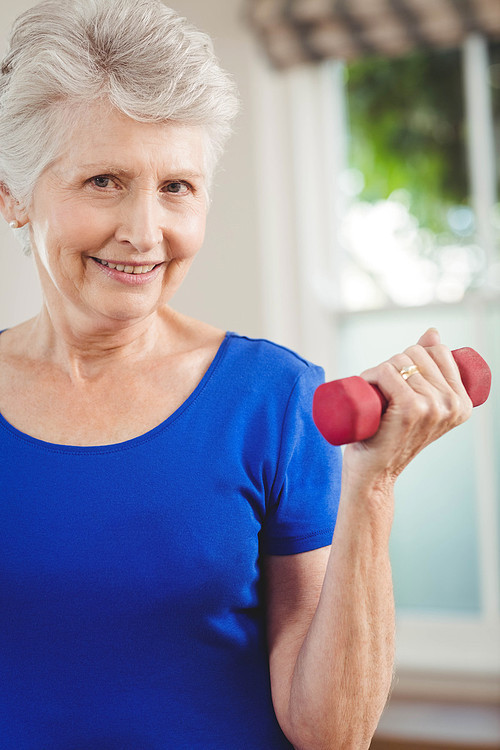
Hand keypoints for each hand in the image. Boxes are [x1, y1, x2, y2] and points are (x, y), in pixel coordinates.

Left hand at [342, 328, 472, 487]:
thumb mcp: (418, 401)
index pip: (437, 352)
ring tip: (373, 396)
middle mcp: (453, 405)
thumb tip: (433, 333)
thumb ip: (430, 367)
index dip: (412, 358)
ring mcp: (433, 407)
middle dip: (393, 364)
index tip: (400, 381)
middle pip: (416, 354)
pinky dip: (371, 375)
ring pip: (398, 362)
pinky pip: (387, 372)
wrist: (374, 473)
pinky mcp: (411, 409)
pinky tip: (368, 390)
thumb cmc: (391, 436)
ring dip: (377, 372)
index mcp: (463, 402)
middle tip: (382, 391)